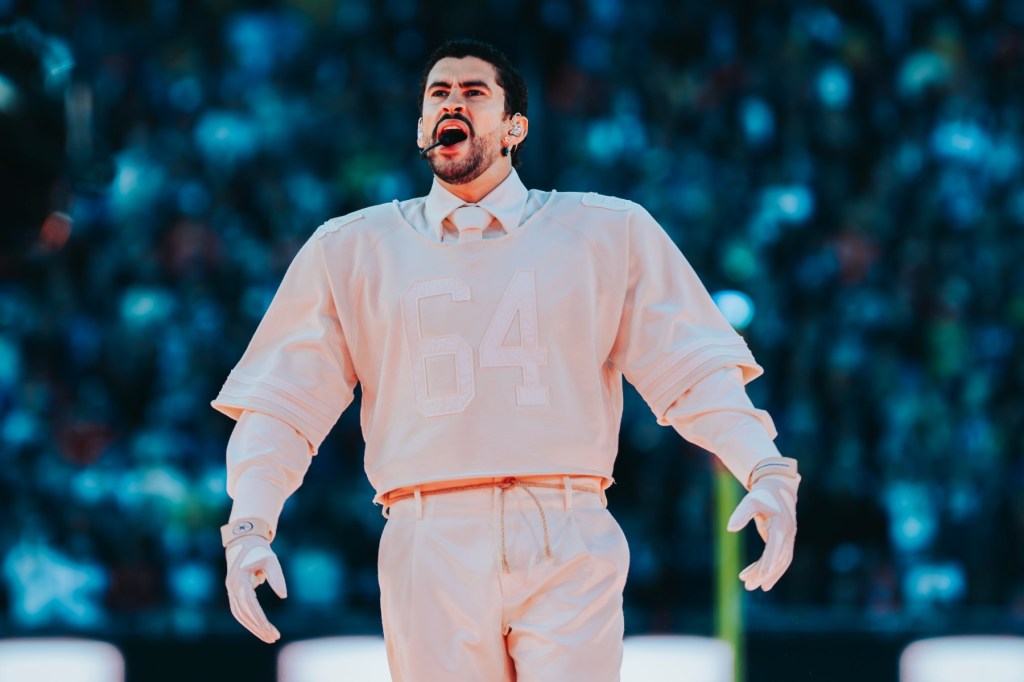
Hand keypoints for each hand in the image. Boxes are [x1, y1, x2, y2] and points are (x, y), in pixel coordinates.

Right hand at [225, 534, 287, 642]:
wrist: (244, 541)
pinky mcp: (233, 593)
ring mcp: (230, 591)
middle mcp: (232, 587)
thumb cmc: (260, 551)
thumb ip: (277, 577)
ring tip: (269, 637)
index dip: (260, 618)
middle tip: (274, 638)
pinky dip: (249, 621)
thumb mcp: (271, 560)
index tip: (272, 629)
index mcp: (239, 580)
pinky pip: (239, 611)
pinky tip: (260, 628)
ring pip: (240, 615)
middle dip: (258, 627)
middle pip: (244, 613)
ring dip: (253, 627)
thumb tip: (283, 596)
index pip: (249, 604)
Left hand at [727, 467, 798, 590]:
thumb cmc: (762, 494)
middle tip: (748, 586)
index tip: (760, 576)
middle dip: (764, 574)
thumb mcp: (750, 501)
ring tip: (750, 586)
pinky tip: (761, 579)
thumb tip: (730, 529)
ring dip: (766, 575)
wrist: (777, 486)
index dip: (768, 563)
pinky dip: (771, 569)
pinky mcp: (784, 540)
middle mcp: (788, 534)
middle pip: (778, 559)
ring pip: (779, 562)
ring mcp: (788, 538)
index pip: (775, 548)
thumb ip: (740, 514)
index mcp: (781, 525)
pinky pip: (779, 558)